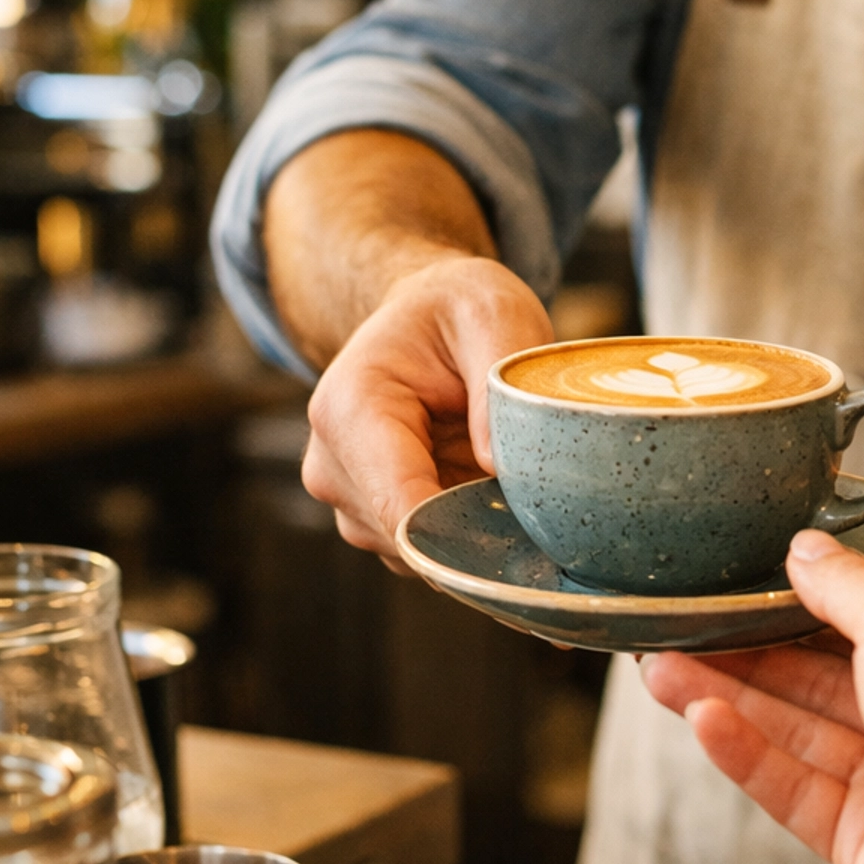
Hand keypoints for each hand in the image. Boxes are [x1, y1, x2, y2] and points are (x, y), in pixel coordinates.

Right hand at [301, 253, 551, 561]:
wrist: (427, 314)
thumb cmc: (458, 310)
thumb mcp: (494, 315)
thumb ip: (496, 381)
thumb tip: (494, 467)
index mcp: (350, 408)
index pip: (398, 503)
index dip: (461, 533)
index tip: (523, 537)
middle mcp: (331, 463)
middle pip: (409, 537)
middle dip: (475, 526)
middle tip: (532, 487)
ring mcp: (346, 497)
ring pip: (418, 553)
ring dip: (470, 529)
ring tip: (502, 472)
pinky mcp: (369, 518)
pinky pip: (424, 550)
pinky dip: (462, 531)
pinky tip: (484, 489)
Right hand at [643, 528, 863, 863]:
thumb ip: (846, 585)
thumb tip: (803, 548)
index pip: (863, 616)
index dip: (797, 599)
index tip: (736, 581)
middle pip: (815, 676)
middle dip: (743, 651)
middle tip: (673, 628)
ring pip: (793, 730)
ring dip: (727, 698)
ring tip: (656, 667)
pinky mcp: (863, 837)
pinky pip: (792, 787)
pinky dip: (746, 753)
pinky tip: (701, 718)